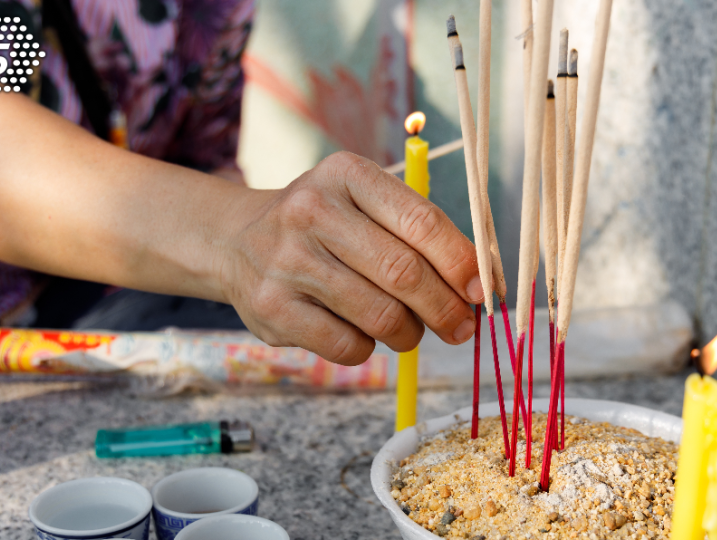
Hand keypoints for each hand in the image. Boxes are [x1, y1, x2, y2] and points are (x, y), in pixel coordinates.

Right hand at [220, 152, 484, 365]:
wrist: (235, 242)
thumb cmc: (323, 226)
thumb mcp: (362, 202)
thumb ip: (418, 231)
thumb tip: (481, 283)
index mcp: (347, 175)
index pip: (422, 221)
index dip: (462, 263)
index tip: (480, 291)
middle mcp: (312, 210)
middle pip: (404, 273)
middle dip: (444, 309)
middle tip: (460, 327)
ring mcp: (287, 260)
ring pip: (380, 315)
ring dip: (409, 334)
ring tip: (407, 330)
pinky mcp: (272, 307)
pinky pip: (347, 345)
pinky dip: (369, 349)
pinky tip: (362, 334)